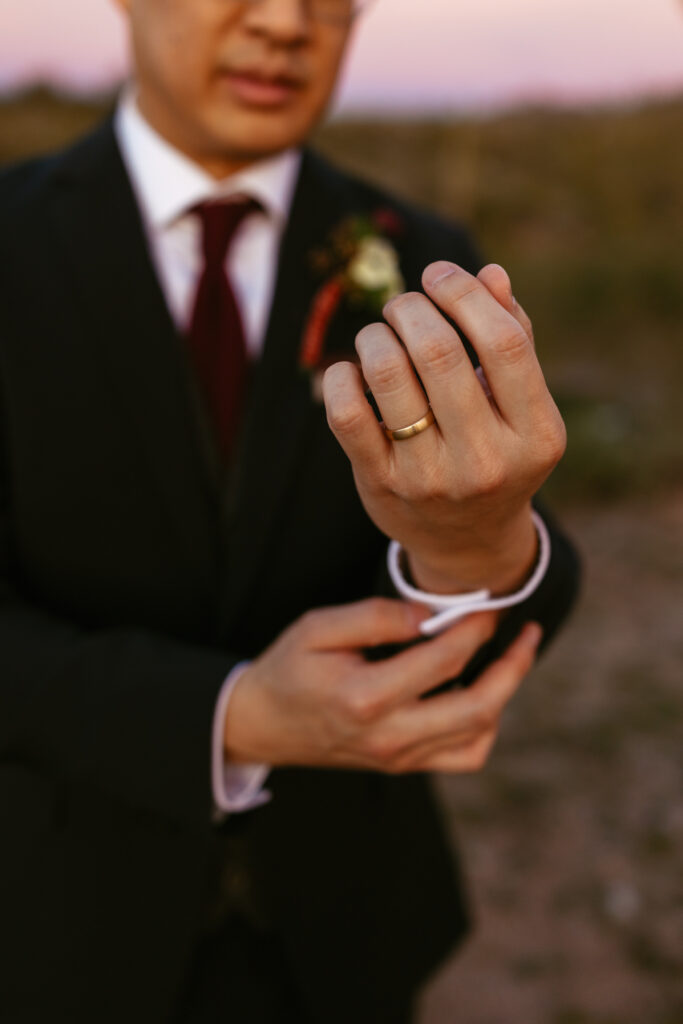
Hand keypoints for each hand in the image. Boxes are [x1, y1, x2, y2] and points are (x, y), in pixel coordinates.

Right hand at [223, 597, 541, 773]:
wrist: (263, 725)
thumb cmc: (288, 667)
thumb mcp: (317, 627)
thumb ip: (376, 616)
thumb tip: (432, 613)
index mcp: (366, 697)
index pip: (445, 660)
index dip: (476, 627)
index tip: (489, 602)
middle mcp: (390, 736)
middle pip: (479, 706)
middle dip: (514, 664)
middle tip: (527, 630)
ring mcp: (400, 758)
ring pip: (479, 734)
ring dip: (505, 693)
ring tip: (511, 656)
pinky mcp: (404, 766)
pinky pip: (464, 755)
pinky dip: (484, 726)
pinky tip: (479, 693)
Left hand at [322, 262, 566, 594]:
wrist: (466, 542)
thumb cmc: (496, 452)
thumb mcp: (521, 407)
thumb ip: (514, 338)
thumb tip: (491, 274)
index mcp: (537, 434)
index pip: (504, 342)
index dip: (465, 293)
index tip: (439, 275)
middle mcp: (487, 460)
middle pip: (439, 351)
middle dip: (412, 308)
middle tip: (403, 307)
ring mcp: (431, 478)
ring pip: (388, 373)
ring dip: (376, 335)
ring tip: (380, 336)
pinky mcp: (382, 485)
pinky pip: (347, 413)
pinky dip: (340, 376)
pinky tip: (351, 371)